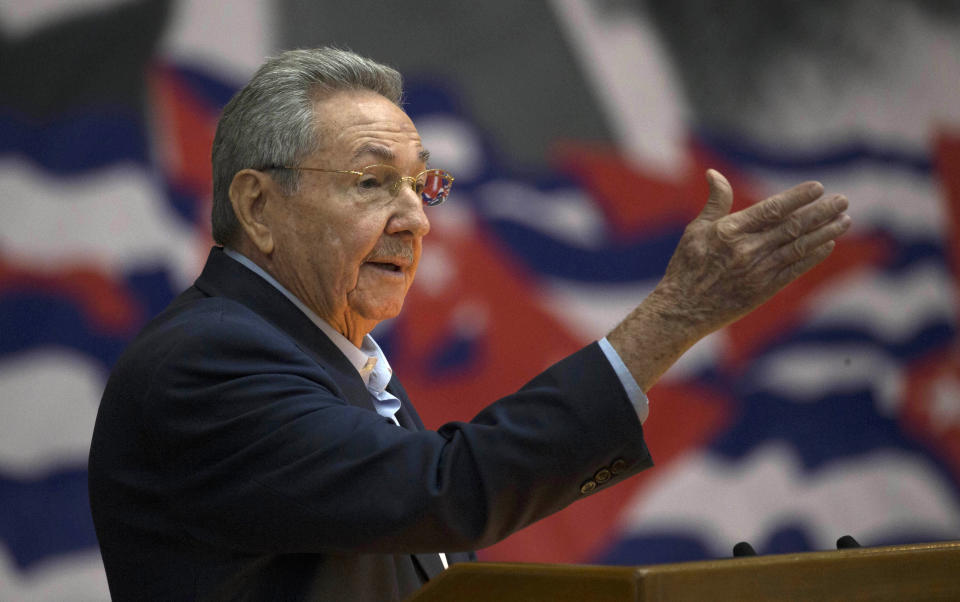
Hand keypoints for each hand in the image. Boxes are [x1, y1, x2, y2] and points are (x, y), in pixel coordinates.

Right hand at [653, 169, 849, 337]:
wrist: (682, 309)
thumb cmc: (687, 266)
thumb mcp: (696, 229)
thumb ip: (714, 202)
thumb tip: (713, 173)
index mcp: (730, 231)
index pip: (771, 209)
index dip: (797, 197)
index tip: (818, 187)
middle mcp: (747, 250)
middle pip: (792, 226)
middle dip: (821, 212)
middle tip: (843, 200)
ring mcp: (757, 271)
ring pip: (798, 247)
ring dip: (824, 232)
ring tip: (844, 220)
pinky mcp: (763, 290)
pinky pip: (794, 270)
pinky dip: (812, 256)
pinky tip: (827, 245)